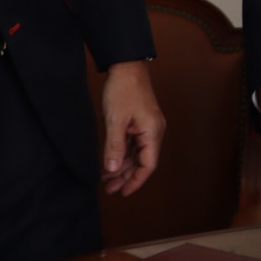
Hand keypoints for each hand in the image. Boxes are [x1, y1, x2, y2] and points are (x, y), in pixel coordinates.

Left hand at [100, 60, 165, 196]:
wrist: (127, 67)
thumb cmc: (123, 90)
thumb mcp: (115, 121)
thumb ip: (114, 147)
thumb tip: (112, 170)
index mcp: (152, 132)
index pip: (148, 165)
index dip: (135, 181)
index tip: (122, 193)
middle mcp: (154, 131)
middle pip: (143, 161)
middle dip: (127, 176)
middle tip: (109, 189)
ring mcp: (147, 126)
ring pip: (137, 153)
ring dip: (123, 166)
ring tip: (106, 179)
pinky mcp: (140, 122)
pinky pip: (133, 144)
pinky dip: (122, 154)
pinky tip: (110, 161)